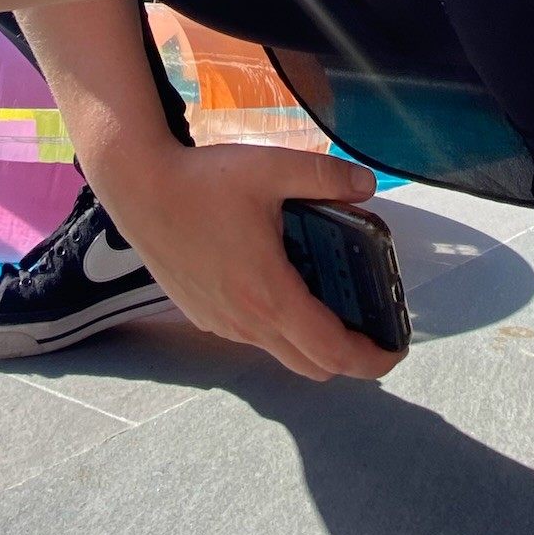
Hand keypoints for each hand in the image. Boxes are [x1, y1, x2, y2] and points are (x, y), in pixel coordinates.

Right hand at [86, 139, 405, 382]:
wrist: (138, 187)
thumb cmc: (201, 181)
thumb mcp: (272, 169)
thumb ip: (326, 177)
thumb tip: (366, 187)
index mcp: (269, 293)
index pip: (333, 350)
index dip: (372, 358)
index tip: (396, 350)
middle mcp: (245, 321)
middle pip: (312, 365)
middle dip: (349, 356)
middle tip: (371, 326)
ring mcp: (220, 323)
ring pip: (280, 352)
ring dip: (311, 340)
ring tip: (328, 298)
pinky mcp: (201, 315)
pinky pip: (251, 337)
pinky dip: (277, 327)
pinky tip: (279, 282)